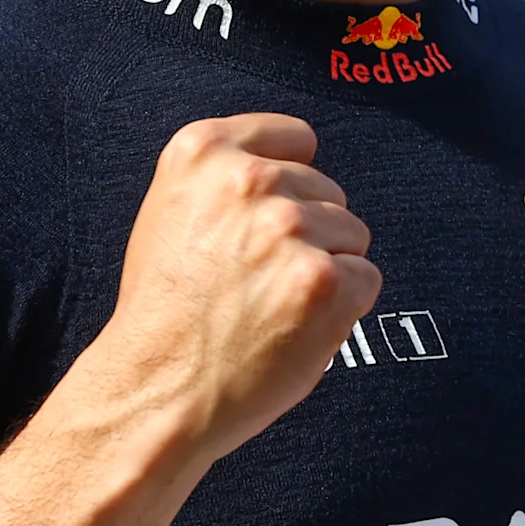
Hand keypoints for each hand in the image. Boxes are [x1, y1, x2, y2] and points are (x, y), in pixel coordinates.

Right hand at [0, 115, 378, 525]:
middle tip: (253, 282)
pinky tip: (294, 328)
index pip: (295, 138)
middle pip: (327, 190)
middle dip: (307, 234)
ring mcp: (289, 228)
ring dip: (326, 271)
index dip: (289, 180)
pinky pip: (365, 279)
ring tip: (270, 307)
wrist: (159, 387)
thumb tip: (296, 165)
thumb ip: (226, 178)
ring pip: (352, 235)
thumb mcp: (171, 212)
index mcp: (203, 151)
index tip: (263, 218)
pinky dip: (343, 309)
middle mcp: (249, 180)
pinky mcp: (325, 280)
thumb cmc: (166, 309)